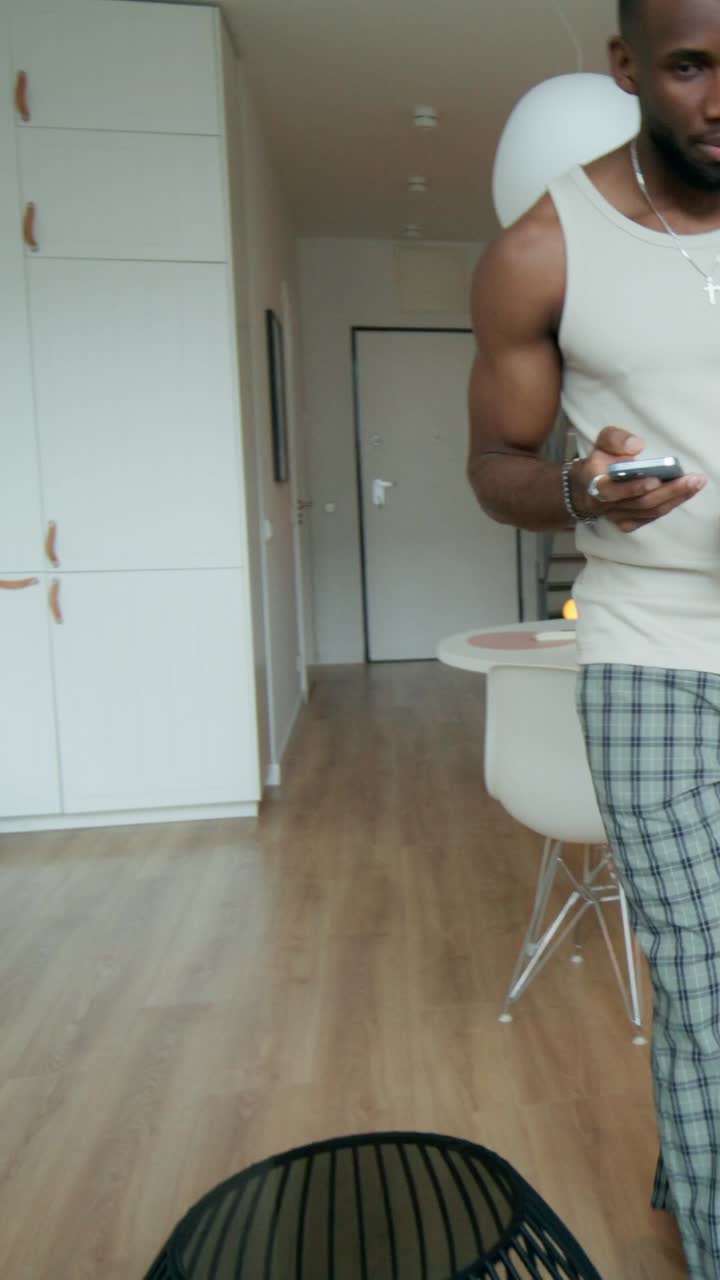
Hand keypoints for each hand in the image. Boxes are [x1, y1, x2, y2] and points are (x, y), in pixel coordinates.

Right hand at [572, 428, 705, 531]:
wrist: (586, 486)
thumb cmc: (599, 460)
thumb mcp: (602, 441)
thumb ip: (616, 439)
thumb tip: (637, 446)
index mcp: (594, 483)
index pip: (612, 491)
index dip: (633, 488)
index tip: (655, 479)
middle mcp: (605, 504)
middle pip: (640, 503)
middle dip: (668, 491)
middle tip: (693, 479)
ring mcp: (616, 516)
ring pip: (649, 511)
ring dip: (675, 498)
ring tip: (696, 484)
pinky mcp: (627, 523)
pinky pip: (651, 516)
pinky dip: (670, 505)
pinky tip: (686, 493)